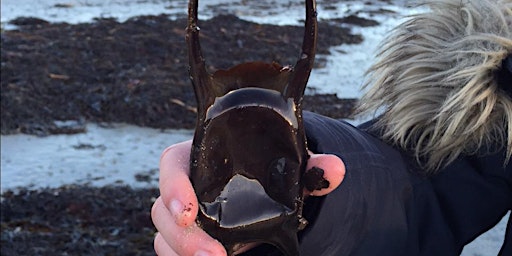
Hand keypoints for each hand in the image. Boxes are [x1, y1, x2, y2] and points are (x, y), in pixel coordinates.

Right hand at [151, 140, 345, 255]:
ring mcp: (184, 216)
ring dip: (183, 253)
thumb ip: (310, 168)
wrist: (266, 193)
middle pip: (163, 209)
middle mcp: (186, 186)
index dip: (173, 185)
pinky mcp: (189, 238)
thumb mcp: (289, 168)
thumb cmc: (269, 173)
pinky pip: (172, 251)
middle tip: (214, 254)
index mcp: (201, 157)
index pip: (172, 164)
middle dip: (182, 236)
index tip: (189, 210)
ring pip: (164, 235)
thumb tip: (336, 169)